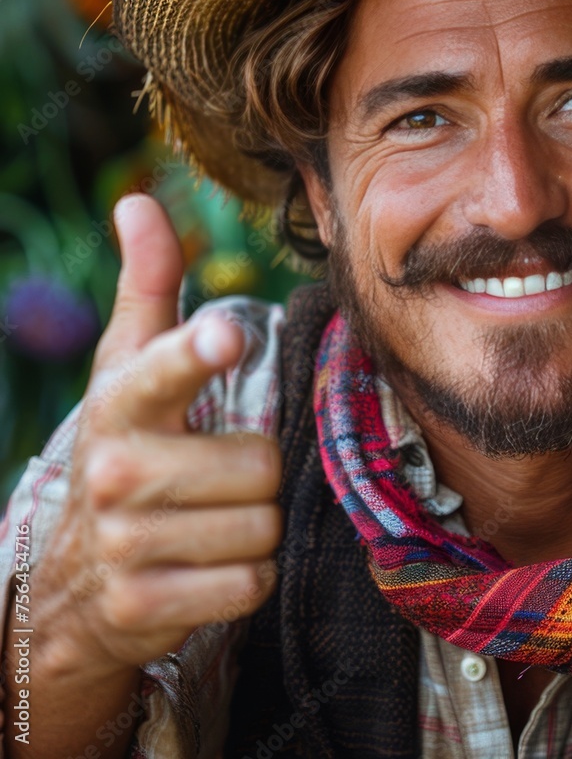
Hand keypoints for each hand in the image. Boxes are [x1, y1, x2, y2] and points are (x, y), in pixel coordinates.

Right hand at [34, 194, 281, 673]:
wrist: (73, 577)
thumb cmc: (128, 447)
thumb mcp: (129, 369)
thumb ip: (149, 287)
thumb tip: (138, 201)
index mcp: (121, 403)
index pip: (162, 371)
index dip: (196, 355)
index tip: (223, 338)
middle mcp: (116, 471)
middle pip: (258, 465)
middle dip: (254, 477)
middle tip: (214, 480)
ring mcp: (124, 545)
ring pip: (261, 527)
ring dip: (252, 528)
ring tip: (207, 523)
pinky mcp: (144, 607)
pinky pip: (251, 583)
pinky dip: (244, 580)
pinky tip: (204, 568)